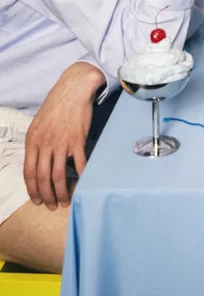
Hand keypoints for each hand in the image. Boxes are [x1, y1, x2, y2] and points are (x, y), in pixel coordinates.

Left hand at [24, 62, 103, 208]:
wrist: (73, 90)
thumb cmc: (56, 106)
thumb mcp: (38, 124)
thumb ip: (37, 143)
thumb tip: (38, 162)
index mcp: (32, 140)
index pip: (28, 172)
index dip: (32, 189)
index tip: (37, 200)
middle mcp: (45, 143)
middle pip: (43, 177)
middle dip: (46, 195)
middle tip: (51, 205)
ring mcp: (62, 142)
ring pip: (59, 174)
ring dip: (61, 192)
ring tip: (64, 201)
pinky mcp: (78, 140)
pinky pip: (80, 164)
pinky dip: (82, 177)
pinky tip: (83, 184)